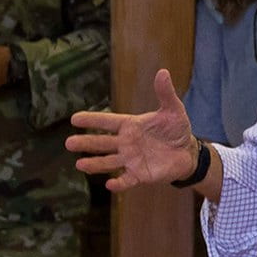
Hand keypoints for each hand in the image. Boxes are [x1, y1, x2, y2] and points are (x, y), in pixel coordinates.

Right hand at [67, 69, 200, 191]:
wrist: (187, 153)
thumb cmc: (176, 130)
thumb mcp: (173, 110)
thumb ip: (165, 94)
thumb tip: (163, 72)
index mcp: (130, 126)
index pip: (107, 122)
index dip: (92, 120)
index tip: (74, 118)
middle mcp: (126, 143)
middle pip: (102, 143)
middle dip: (86, 143)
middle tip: (69, 143)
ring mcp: (131, 160)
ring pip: (109, 162)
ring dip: (95, 164)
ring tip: (79, 165)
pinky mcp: (140, 175)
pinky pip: (127, 180)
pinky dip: (119, 183)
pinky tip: (110, 184)